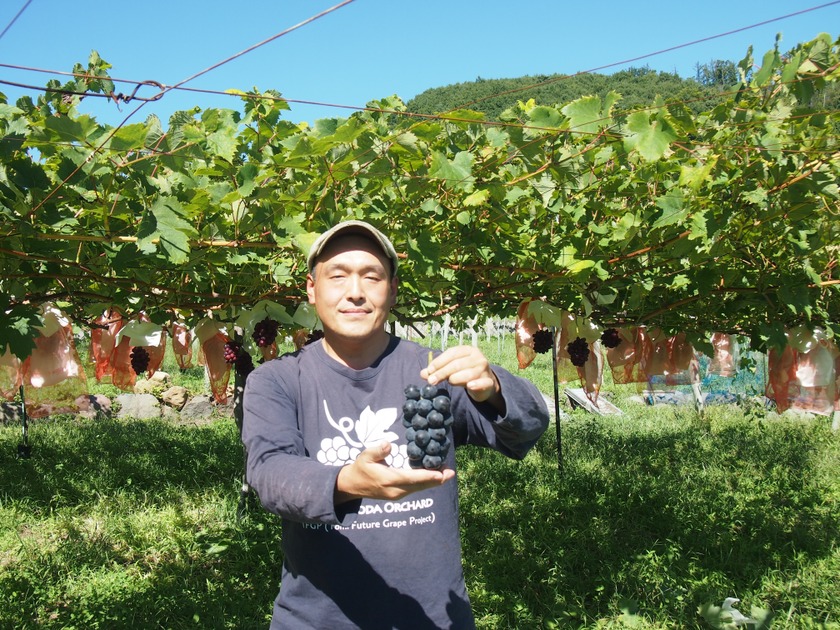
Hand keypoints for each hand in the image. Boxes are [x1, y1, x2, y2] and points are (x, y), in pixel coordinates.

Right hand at [335, 441, 454, 503]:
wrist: (352, 486)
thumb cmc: (360, 469)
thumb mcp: (364, 457)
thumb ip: (377, 451)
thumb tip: (388, 444)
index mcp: (389, 480)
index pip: (412, 478)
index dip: (428, 476)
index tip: (441, 474)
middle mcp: (395, 490)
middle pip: (420, 486)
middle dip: (437, 480)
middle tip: (451, 472)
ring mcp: (397, 494)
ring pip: (419, 488)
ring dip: (433, 482)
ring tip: (447, 474)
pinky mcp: (398, 495)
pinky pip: (415, 489)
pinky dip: (425, 483)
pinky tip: (433, 477)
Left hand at [420, 345, 501, 405]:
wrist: (485, 383)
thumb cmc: (464, 372)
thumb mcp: (450, 369)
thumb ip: (437, 370)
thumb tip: (423, 373)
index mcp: (467, 350)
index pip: (451, 353)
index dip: (439, 362)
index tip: (429, 370)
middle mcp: (477, 357)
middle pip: (457, 364)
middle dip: (442, 373)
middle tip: (431, 381)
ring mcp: (484, 369)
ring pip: (467, 374)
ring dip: (455, 379)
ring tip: (450, 382)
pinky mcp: (489, 381)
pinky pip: (483, 383)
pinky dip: (476, 384)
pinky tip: (470, 386)